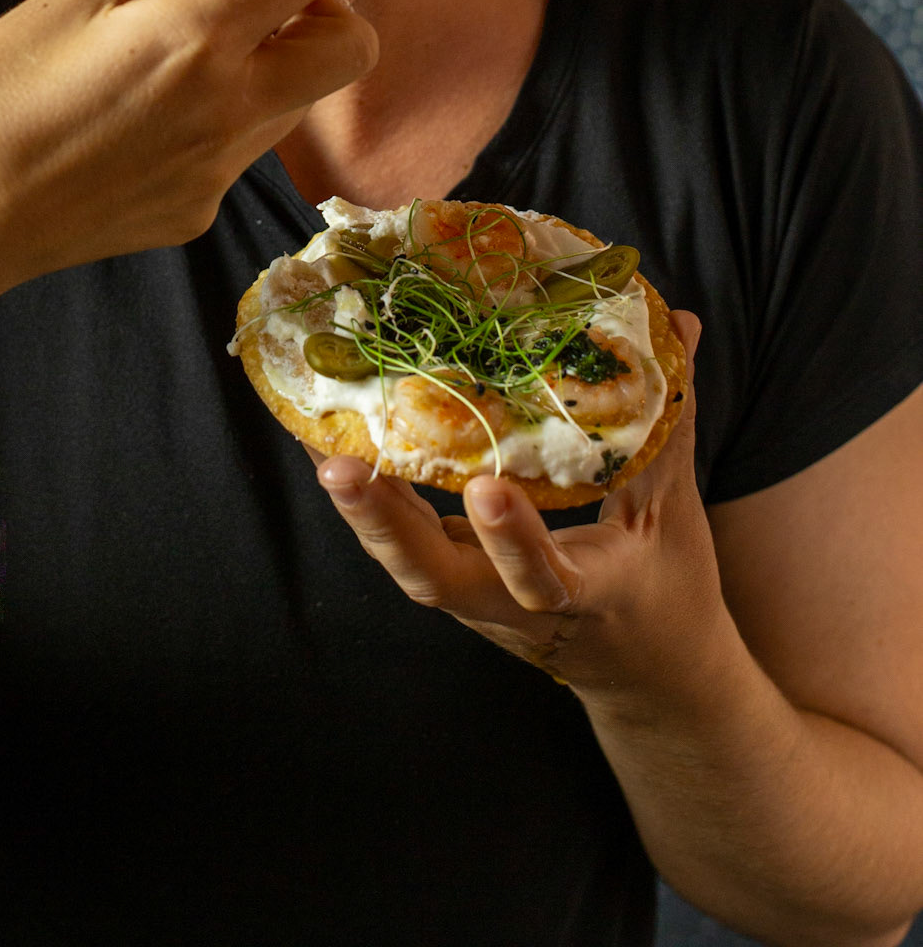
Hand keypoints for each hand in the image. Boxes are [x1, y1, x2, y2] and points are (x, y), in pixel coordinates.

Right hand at [0, 0, 377, 315]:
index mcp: (197, 38)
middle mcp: (230, 109)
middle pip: (350, 48)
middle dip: (328, 4)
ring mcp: (219, 169)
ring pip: (298, 99)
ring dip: (277, 58)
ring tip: (196, 40)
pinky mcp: (197, 211)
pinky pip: (244, 147)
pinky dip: (228, 111)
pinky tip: (154, 105)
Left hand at [313, 313, 725, 698]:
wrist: (651, 682)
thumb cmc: (669, 592)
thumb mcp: (677, 513)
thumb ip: (668, 422)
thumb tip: (677, 321)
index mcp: (587, 595)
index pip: (541, 579)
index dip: (512, 540)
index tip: (488, 487)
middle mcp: (518, 609)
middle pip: (439, 583)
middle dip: (388, 528)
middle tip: (342, 471)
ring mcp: (481, 604)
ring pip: (412, 570)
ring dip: (367, 516)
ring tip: (327, 456)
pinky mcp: (461, 587)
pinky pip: (412, 548)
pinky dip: (379, 507)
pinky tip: (346, 453)